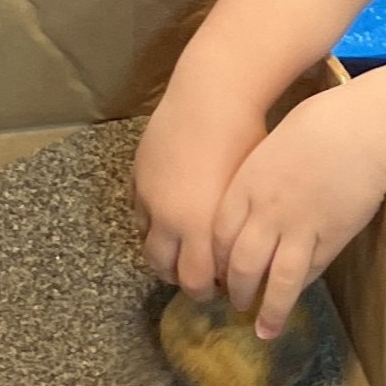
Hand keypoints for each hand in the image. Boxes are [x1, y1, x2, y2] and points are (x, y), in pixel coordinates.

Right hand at [135, 74, 267, 296]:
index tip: (217, 288)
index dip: (205, 291)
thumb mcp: (248, 194)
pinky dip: (150, 222)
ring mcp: (148, 199)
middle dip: (179, 276)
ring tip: (179, 246)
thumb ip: (235, 233)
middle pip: (163, 268)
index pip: (194, 281)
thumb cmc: (244, 140)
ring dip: (162, 251)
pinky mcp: (137, 178)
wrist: (212, 94)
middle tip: (195, 274)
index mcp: (197, 228)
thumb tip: (235, 260)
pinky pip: (137, 212)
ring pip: (146, 241)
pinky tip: (166, 214)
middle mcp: (167, 220)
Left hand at [211, 82, 385, 337]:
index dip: (218, 262)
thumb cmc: (316, 125)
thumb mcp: (268, 149)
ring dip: (268, 310)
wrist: (363, 127)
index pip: (220, 238)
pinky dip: (298, 288)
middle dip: (236, 291)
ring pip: (276, 281)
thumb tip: (244, 212)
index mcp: (246, 188)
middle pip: (241, 266)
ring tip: (263, 330)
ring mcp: (300, 229)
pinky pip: (309, 272)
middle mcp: (267, 213)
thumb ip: (252, 184)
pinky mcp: (330, 238)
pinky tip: (293, 297)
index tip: (219, 273)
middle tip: (236, 302)